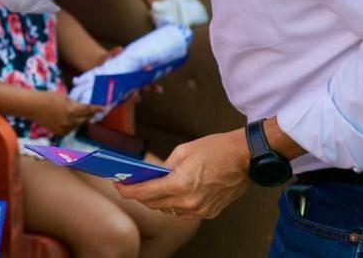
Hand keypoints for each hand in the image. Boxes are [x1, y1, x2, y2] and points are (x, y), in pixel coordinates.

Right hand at [29, 91, 99, 134]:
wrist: (32, 106)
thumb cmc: (47, 97)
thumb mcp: (63, 96)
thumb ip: (74, 103)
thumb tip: (82, 106)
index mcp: (72, 110)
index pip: (88, 110)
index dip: (96, 108)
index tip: (103, 107)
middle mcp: (70, 121)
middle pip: (85, 119)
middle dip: (89, 115)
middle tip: (92, 111)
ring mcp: (64, 128)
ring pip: (78, 125)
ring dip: (80, 120)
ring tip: (79, 114)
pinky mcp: (59, 132)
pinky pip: (70, 129)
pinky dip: (72, 124)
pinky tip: (69, 119)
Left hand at [114, 129, 249, 218]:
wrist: (244, 158)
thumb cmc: (215, 150)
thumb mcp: (182, 151)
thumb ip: (164, 167)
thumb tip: (152, 175)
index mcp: (179, 184)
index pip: (144, 193)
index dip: (128, 190)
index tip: (119, 186)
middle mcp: (188, 201)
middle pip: (154, 204)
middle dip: (140, 195)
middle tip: (130, 185)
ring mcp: (199, 209)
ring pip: (168, 210)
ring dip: (156, 201)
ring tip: (149, 188)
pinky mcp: (208, 213)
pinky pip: (183, 212)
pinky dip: (174, 204)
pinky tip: (171, 193)